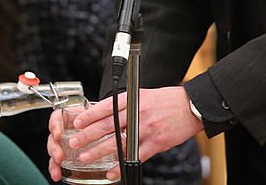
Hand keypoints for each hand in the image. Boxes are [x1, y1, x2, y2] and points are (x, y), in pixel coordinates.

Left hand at [47, 87, 201, 181]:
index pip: (106, 107)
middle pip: (108, 125)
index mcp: (133, 99)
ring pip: (118, 142)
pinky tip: (112, 171)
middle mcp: (138, 113)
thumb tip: (106, 113)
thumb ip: (126, 104)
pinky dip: (121, 165)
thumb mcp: (143, 94)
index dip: (89, 115)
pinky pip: (135, 156)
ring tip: (86, 156)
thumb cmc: (167, 100)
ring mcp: (146, 129)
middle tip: (75, 141)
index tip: (77, 122)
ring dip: (99, 151)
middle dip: (88, 135)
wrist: (191, 106)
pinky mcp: (155, 143)